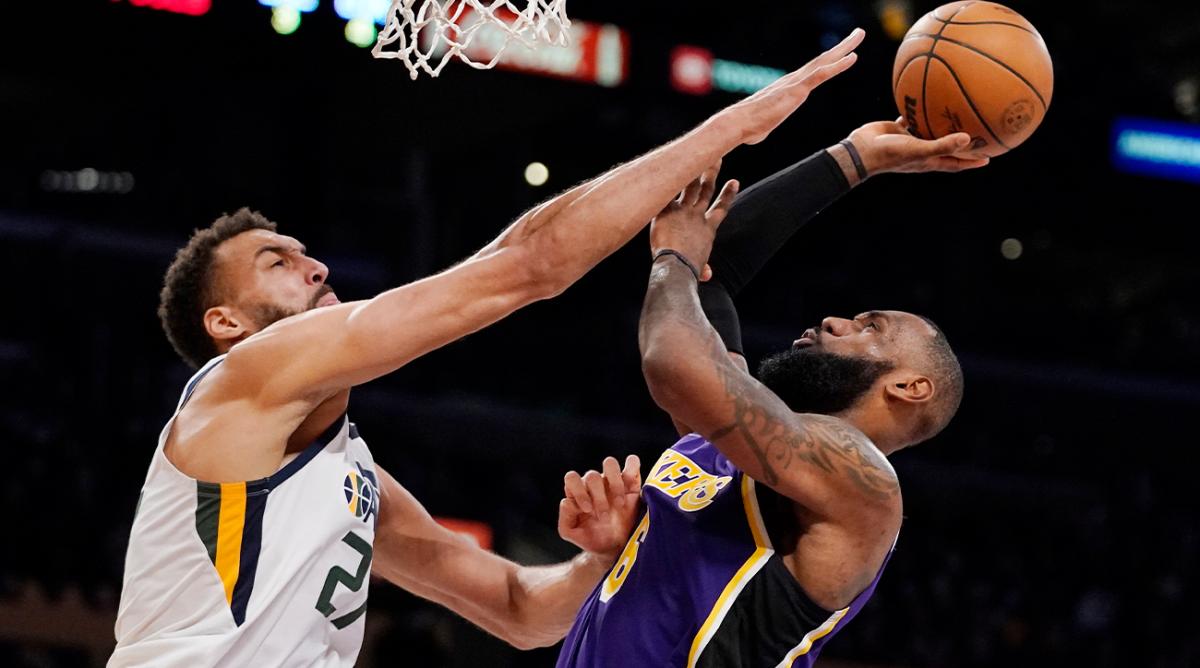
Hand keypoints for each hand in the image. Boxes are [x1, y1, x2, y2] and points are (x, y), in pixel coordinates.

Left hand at [559, 455, 642, 561]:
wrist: (615, 548)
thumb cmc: (592, 538)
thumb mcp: (571, 533)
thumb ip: (565, 518)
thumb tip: (567, 501)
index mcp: (578, 492)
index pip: (572, 478)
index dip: (579, 492)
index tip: (587, 510)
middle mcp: (595, 484)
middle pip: (592, 475)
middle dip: (599, 498)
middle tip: (604, 517)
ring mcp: (613, 481)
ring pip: (610, 463)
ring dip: (614, 484)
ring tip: (619, 504)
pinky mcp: (632, 483)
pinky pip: (632, 462)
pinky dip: (632, 468)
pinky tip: (630, 489)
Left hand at [649, 162, 738, 280]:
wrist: (677, 265)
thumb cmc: (688, 270)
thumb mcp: (698, 268)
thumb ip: (702, 269)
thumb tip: (706, 275)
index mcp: (707, 229)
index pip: (721, 208)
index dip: (728, 195)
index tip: (735, 181)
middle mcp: (696, 216)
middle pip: (706, 189)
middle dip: (712, 173)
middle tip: (717, 157)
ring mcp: (681, 211)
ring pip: (689, 185)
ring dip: (693, 170)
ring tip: (696, 155)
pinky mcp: (665, 210)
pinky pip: (666, 191)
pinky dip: (667, 180)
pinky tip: (667, 165)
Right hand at [714, 28, 864, 145]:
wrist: (737, 124)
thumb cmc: (747, 128)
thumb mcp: (762, 125)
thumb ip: (765, 124)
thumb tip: (757, 133)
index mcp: (789, 87)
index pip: (814, 71)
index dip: (830, 61)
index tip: (843, 52)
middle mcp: (793, 80)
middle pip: (822, 59)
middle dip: (842, 46)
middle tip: (858, 33)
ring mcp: (796, 83)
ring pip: (824, 61)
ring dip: (844, 47)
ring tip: (859, 34)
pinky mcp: (796, 90)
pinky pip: (821, 74)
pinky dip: (838, 66)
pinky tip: (853, 57)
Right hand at [847, 118, 990, 176]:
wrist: (862, 150)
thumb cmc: (890, 155)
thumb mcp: (918, 150)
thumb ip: (942, 144)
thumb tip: (968, 138)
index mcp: (929, 160)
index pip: (955, 163)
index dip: (971, 162)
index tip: (989, 157)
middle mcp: (922, 151)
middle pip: (947, 147)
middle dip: (962, 142)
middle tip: (979, 131)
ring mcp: (910, 139)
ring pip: (930, 130)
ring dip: (941, 123)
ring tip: (956, 111)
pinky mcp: (899, 128)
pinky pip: (913, 117)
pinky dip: (919, 109)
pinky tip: (927, 94)